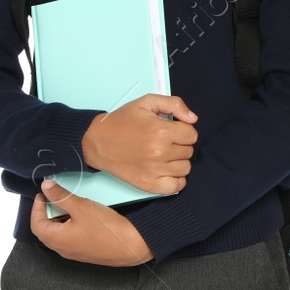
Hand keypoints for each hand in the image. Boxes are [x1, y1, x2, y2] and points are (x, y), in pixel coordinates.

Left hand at [30, 179, 153, 266]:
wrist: (132, 246)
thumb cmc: (107, 229)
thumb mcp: (82, 207)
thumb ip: (62, 196)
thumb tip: (46, 186)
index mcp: (56, 240)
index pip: (36, 223)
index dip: (37, 207)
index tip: (43, 194)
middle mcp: (62, 249)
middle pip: (46, 230)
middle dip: (48, 213)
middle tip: (55, 198)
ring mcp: (75, 252)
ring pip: (60, 234)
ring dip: (60, 219)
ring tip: (70, 205)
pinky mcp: (87, 252)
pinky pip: (72, 238)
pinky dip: (71, 226)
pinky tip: (84, 217)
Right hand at [81, 95, 196, 193]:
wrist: (96, 142)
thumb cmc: (122, 121)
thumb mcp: (147, 102)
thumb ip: (174, 104)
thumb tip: (193, 119)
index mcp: (161, 131)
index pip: (192, 135)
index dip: (184, 131)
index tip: (172, 130)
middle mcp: (160, 152)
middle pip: (189, 151)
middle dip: (180, 145)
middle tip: (164, 141)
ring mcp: (154, 171)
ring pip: (185, 168)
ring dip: (178, 161)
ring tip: (164, 154)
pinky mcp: (148, 184)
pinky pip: (176, 187)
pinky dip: (176, 179)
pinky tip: (166, 170)